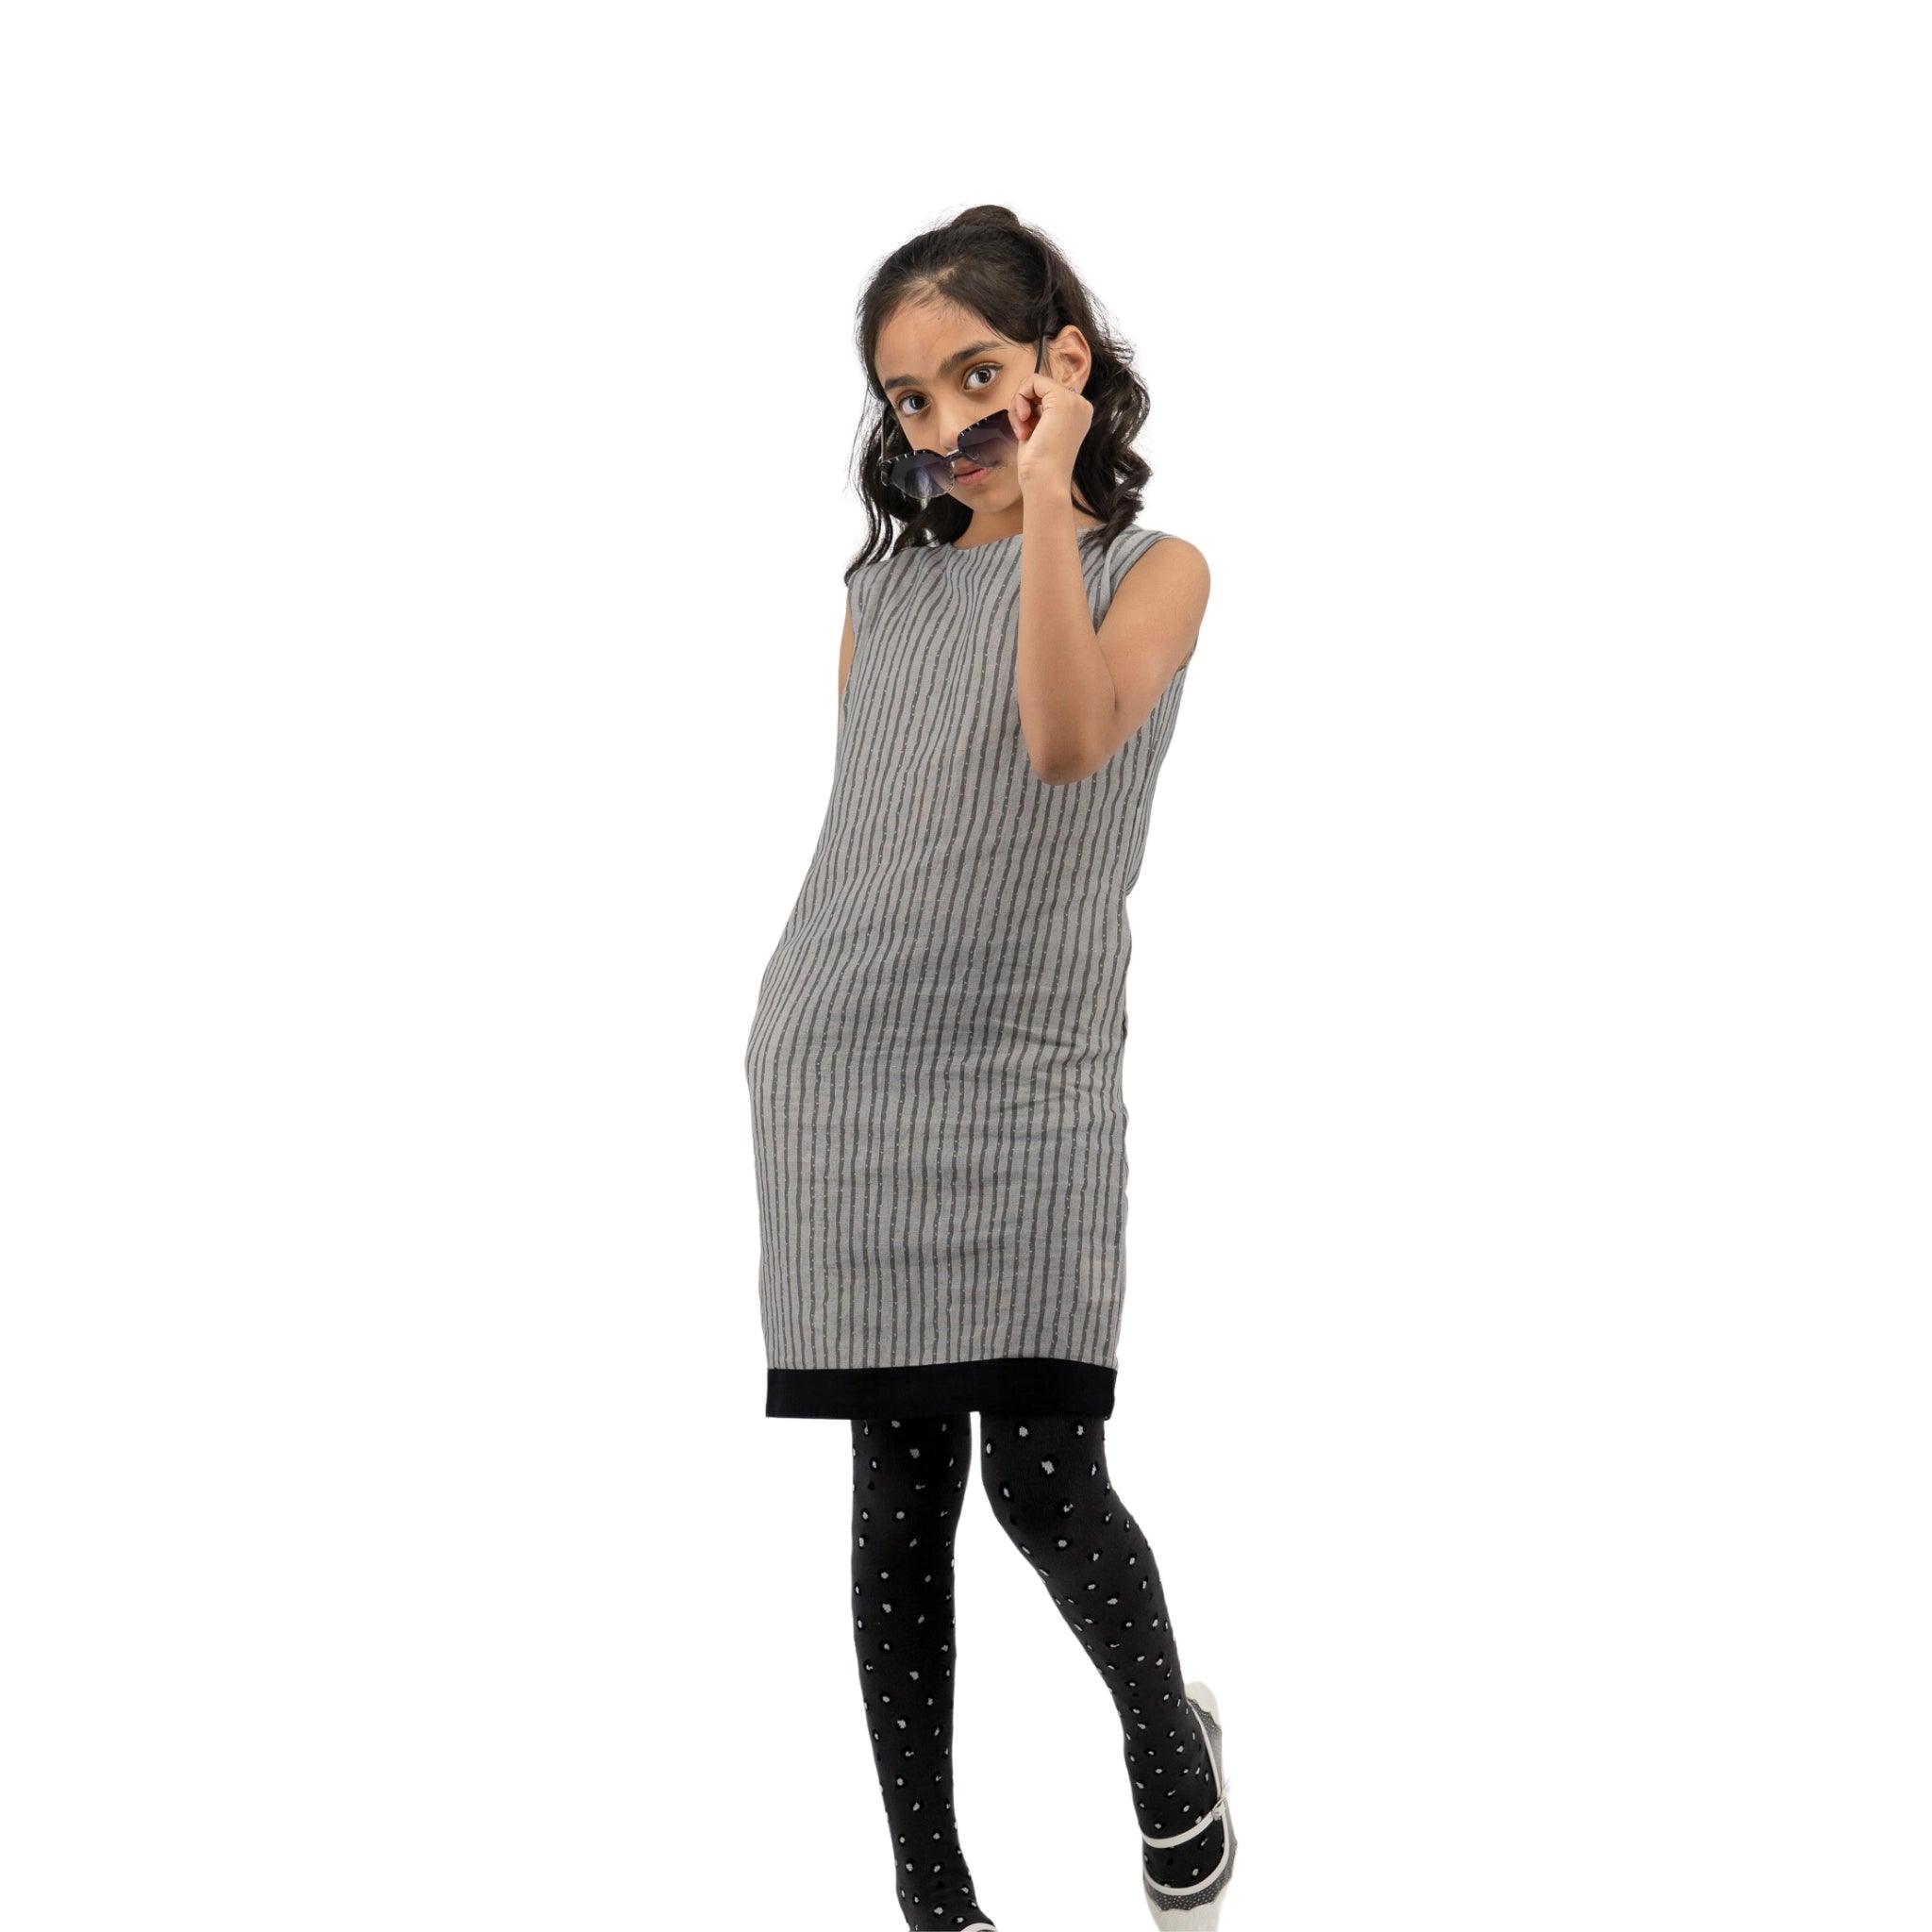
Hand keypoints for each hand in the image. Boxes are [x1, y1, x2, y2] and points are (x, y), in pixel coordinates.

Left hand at [1008, 367, 1093, 501]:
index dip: (1029, 408)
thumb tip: (1027, 391)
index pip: (1046, 393)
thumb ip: (1038, 411)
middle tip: (1022, 430)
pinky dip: (1019, 400)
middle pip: (1040, 386)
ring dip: (1019, 404)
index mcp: (1077, 413)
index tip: (1026, 432)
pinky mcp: (1061, 399)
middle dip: (1022, 404)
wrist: (1045, 482)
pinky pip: (1032, 381)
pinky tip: (1023, 420)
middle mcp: (1080, 404)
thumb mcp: (1039, 430)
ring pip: (1034, 382)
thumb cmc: (1039, 466)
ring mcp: (1074, 401)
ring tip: (1023, 429)